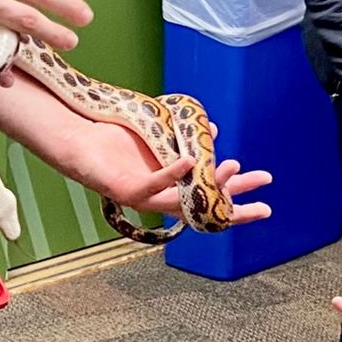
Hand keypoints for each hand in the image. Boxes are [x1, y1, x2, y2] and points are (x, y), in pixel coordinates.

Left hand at [61, 119, 272, 224]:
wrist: (77, 138)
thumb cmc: (116, 138)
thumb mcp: (159, 136)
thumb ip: (185, 140)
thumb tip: (213, 133)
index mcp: (171, 186)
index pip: (210, 196)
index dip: (238, 196)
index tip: (264, 192)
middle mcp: (160, 197)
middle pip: (204, 209)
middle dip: (235, 208)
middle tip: (264, 208)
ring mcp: (143, 197)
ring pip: (182, 201)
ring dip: (209, 185)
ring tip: (233, 168)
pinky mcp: (124, 189)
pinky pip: (152, 186)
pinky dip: (170, 175)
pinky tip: (187, 162)